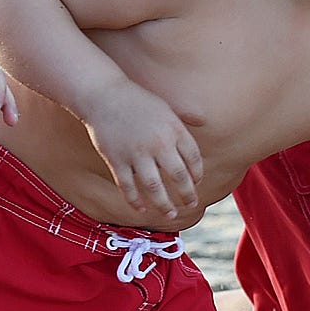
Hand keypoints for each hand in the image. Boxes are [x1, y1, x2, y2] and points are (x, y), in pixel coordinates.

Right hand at [81, 82, 202, 218]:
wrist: (105, 96)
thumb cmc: (139, 100)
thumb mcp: (167, 106)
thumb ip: (186, 117)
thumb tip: (204, 121)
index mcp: (174, 130)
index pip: (193, 158)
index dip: (197, 174)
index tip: (197, 182)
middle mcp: (158, 144)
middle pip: (178, 176)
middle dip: (187, 194)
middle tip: (192, 204)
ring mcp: (137, 154)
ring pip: (153, 186)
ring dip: (163, 203)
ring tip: (171, 214)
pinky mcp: (116, 160)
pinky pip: (127, 186)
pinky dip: (135, 200)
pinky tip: (142, 209)